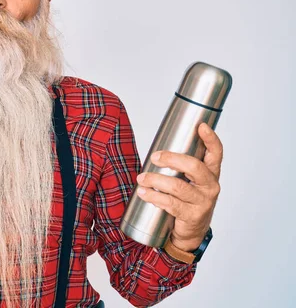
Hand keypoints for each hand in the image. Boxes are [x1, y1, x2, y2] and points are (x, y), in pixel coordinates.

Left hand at [136, 122, 222, 251]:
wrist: (191, 231)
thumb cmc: (187, 199)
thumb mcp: (189, 180)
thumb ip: (179, 165)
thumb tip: (155, 150)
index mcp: (211, 173)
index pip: (216, 153)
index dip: (210, 139)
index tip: (201, 126)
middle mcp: (210, 185)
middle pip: (194, 167)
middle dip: (171, 159)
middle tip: (154, 157)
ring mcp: (203, 201)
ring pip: (178, 186)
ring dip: (156, 180)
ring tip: (141, 178)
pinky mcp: (192, 215)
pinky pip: (171, 203)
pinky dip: (154, 197)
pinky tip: (144, 193)